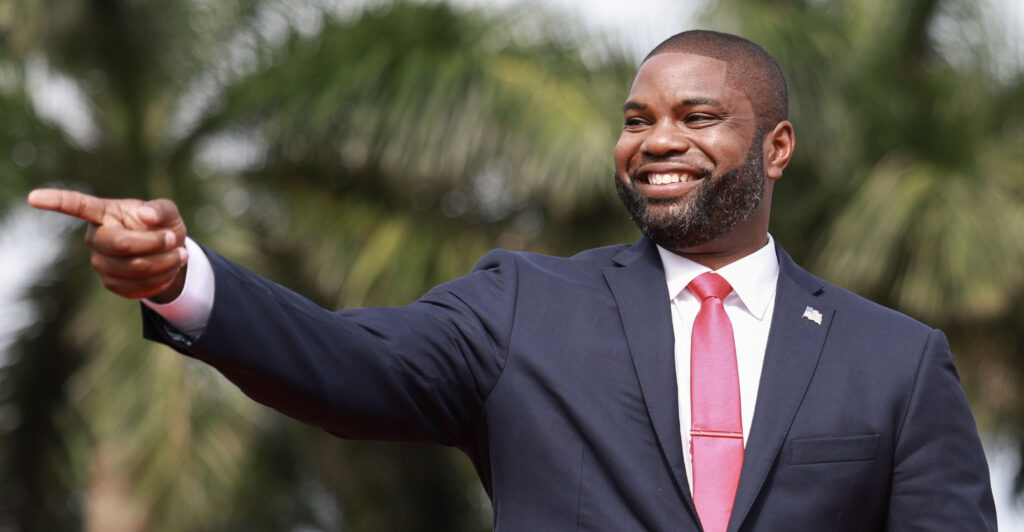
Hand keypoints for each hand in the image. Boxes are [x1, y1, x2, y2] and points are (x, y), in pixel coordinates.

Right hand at [27, 189, 188, 301]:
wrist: (169, 254)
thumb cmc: (163, 226)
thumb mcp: (168, 212)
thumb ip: (160, 209)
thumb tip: (145, 215)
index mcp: (104, 214)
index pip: (77, 205)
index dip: (56, 201)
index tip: (33, 198)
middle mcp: (95, 238)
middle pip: (119, 245)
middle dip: (153, 244)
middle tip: (174, 238)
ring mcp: (100, 263)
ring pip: (132, 268)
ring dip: (164, 263)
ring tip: (180, 255)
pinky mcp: (111, 283)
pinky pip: (137, 287)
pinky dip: (161, 279)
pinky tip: (170, 269)